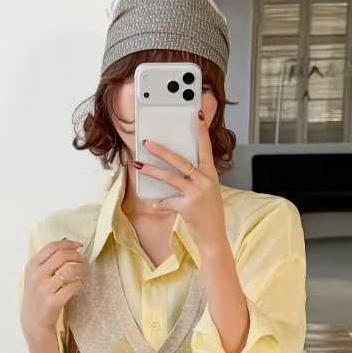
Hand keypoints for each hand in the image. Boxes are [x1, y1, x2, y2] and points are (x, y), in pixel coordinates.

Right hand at [20, 238, 85, 339]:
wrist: (34, 322)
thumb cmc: (38, 297)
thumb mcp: (35, 276)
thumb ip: (47, 261)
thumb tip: (67, 244)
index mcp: (32, 266)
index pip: (52, 247)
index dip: (68, 243)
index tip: (79, 245)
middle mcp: (37, 276)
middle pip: (62, 255)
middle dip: (77, 255)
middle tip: (83, 260)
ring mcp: (45, 289)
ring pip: (70, 269)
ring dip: (81, 268)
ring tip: (83, 272)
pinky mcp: (54, 301)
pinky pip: (74, 286)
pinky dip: (80, 283)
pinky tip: (79, 284)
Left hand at [134, 111, 228, 253]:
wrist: (214, 237)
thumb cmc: (209, 214)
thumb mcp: (207, 191)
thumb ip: (195, 178)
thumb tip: (173, 168)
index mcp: (211, 174)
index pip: (206, 148)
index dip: (201, 131)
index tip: (197, 115)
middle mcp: (205, 181)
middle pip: (180, 161)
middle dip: (161, 151)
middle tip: (147, 142)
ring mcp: (197, 193)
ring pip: (170, 178)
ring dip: (151, 171)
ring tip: (137, 165)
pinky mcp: (188, 207)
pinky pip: (167, 201)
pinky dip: (159, 203)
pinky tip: (155, 204)